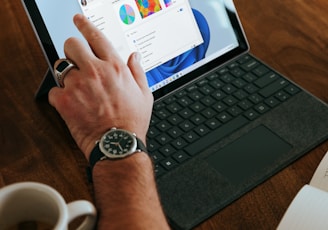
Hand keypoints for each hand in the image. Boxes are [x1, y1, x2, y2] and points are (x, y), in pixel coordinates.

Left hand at [48, 14, 152, 159]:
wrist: (117, 144)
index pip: (96, 36)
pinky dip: (60, 96)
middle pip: (72, 45)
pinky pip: (54, 90)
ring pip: (61, 67)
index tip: (78, 21)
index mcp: (115, 68)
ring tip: (77, 88)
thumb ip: (137, 71)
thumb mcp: (144, 94)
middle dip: (73, 50)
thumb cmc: (132, 122)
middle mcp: (95, 72)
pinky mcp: (65, 101)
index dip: (85, 25)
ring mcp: (78, 85)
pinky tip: (72, 104)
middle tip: (77, 61)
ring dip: (67, 75)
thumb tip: (134, 56)